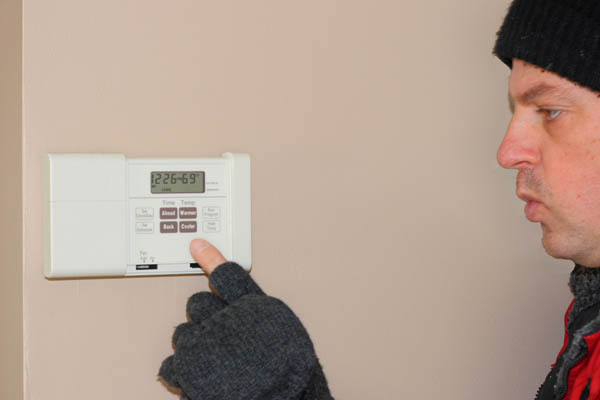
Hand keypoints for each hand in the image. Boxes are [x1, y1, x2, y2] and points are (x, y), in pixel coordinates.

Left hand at [159, 240, 323, 399]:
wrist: (280, 398)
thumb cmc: (289, 373)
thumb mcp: (284, 331)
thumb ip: (260, 314)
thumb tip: (244, 309)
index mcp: (252, 307)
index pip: (228, 275)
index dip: (211, 258)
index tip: (197, 245)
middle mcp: (225, 319)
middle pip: (198, 304)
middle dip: (206, 318)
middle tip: (221, 338)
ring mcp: (204, 342)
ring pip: (182, 333)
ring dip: (193, 344)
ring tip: (216, 363)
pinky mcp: (187, 368)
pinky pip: (171, 364)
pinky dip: (182, 371)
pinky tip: (199, 377)